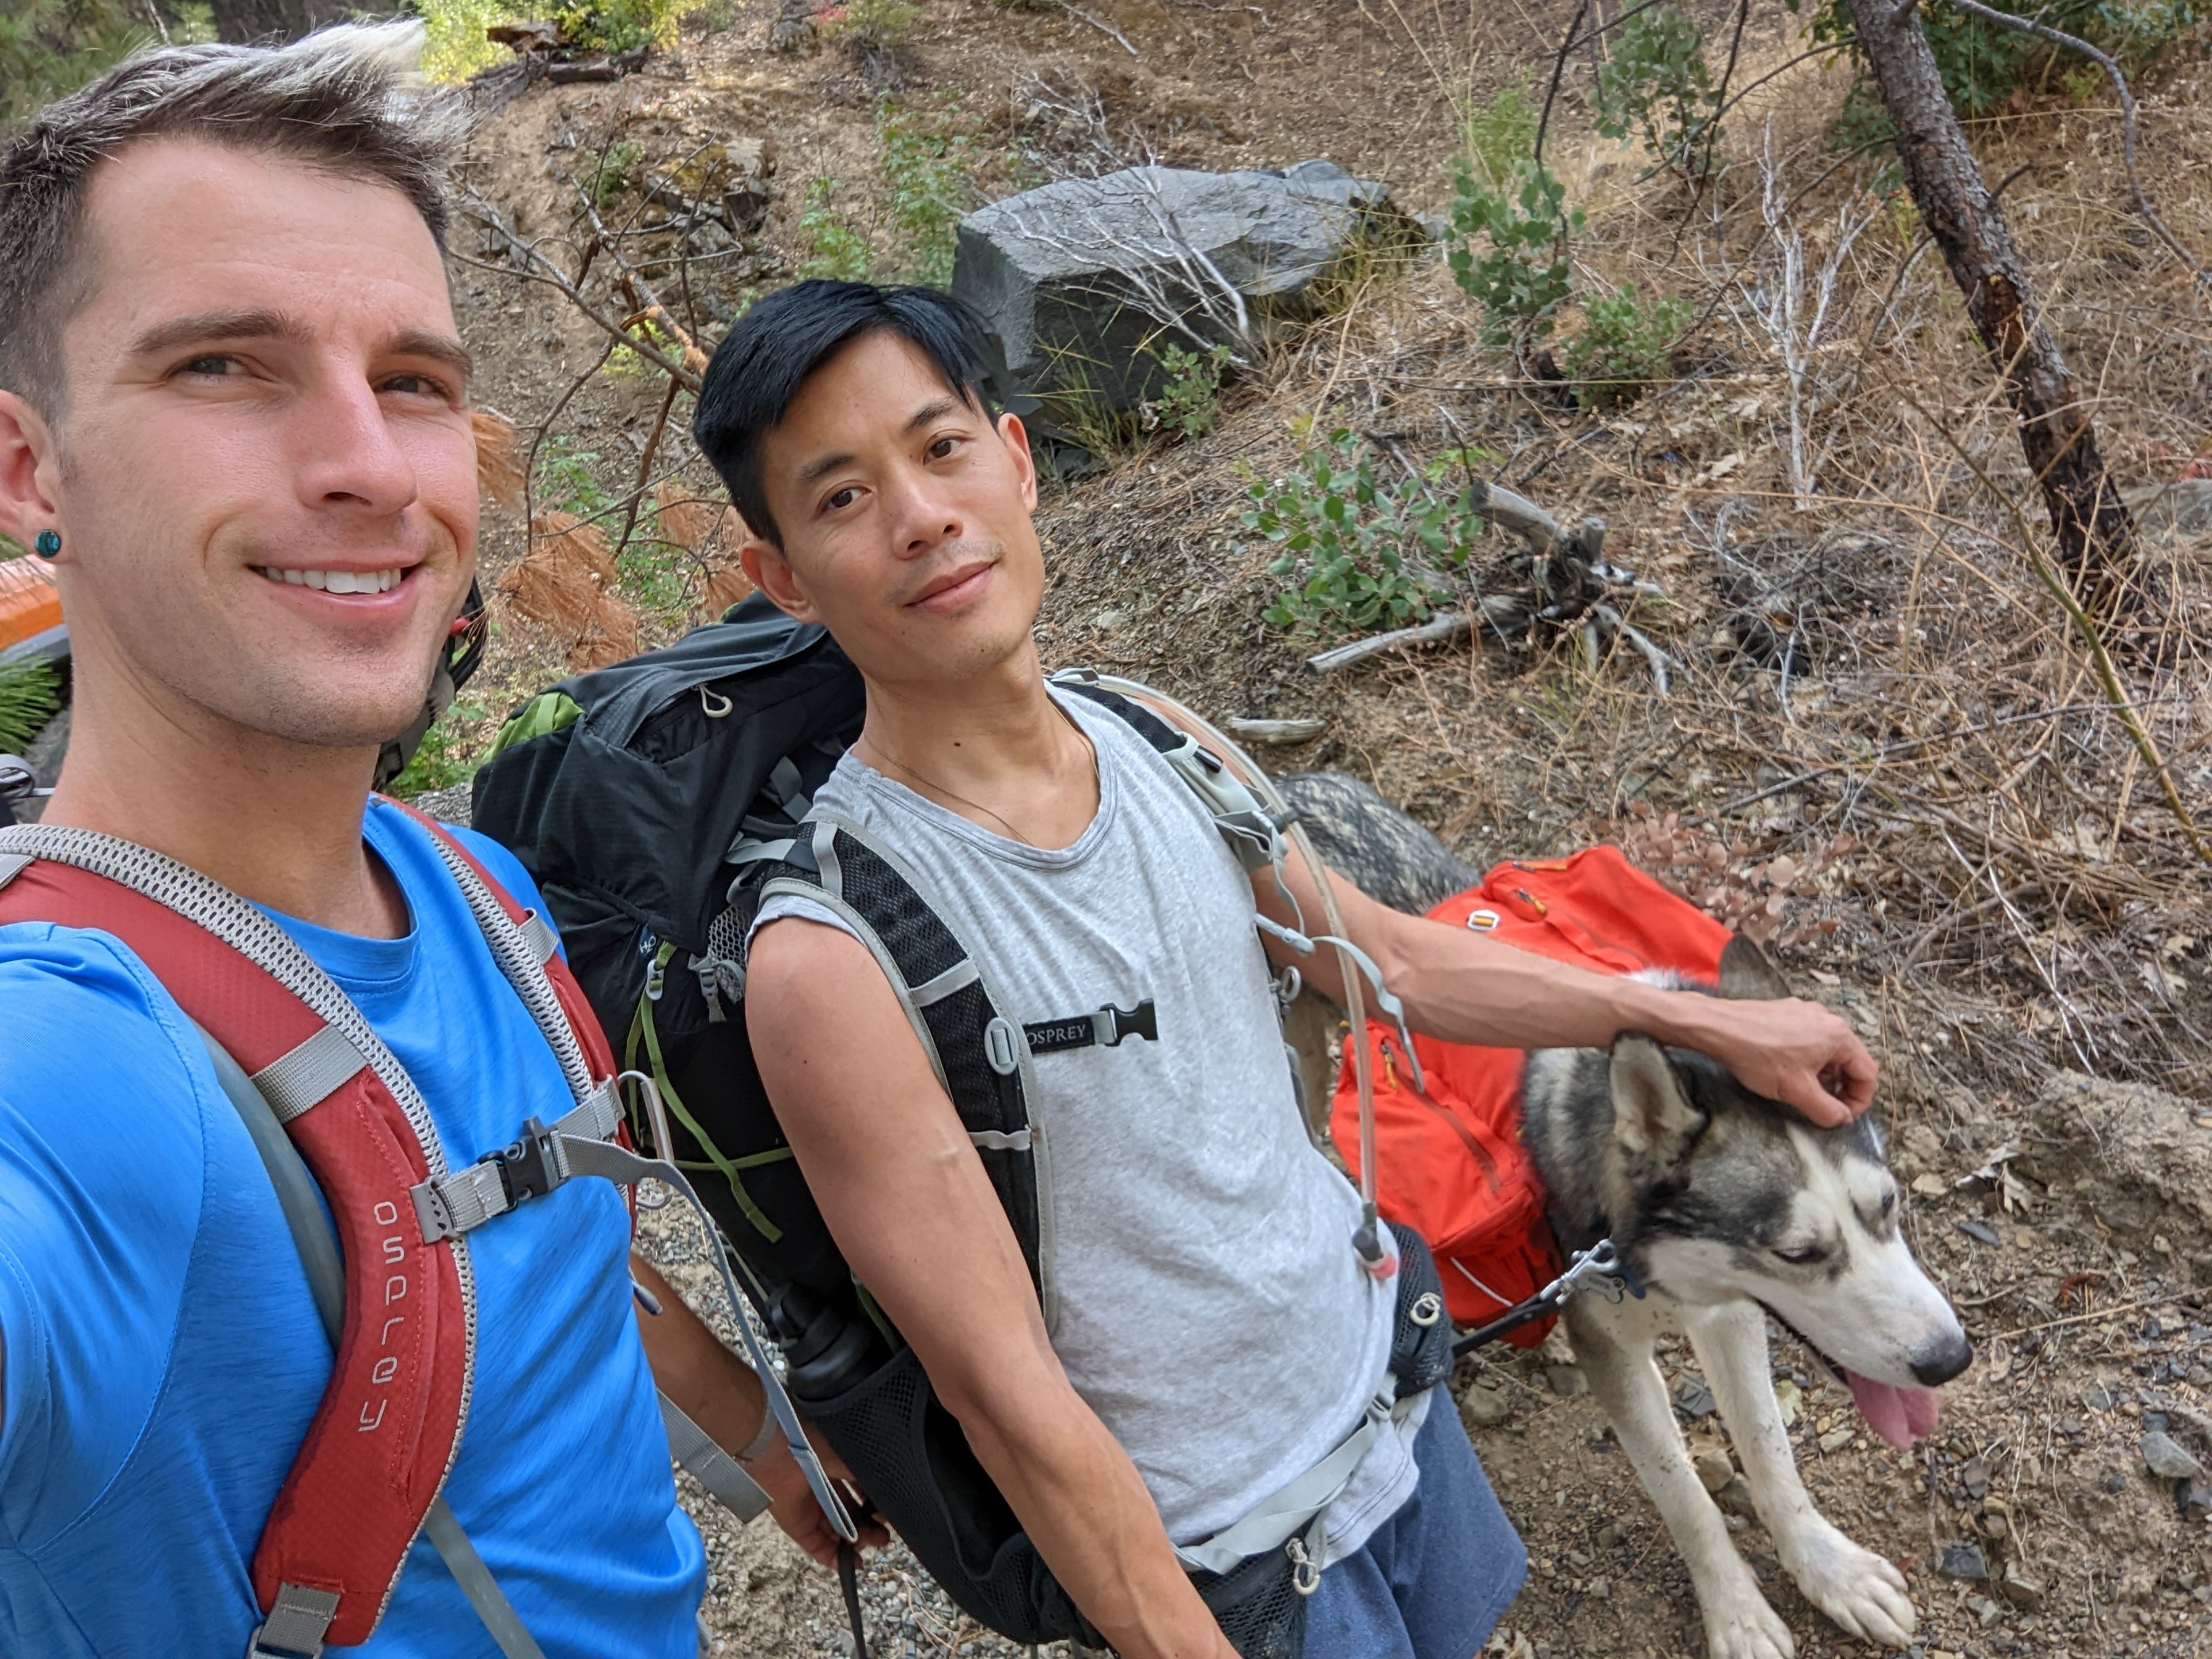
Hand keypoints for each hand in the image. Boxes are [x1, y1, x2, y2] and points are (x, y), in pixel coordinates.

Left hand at [748, 1427, 889, 1565]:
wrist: (782, 1451)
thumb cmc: (817, 1446)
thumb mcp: (852, 1459)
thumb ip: (869, 1478)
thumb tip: (890, 1495)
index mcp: (836, 1468)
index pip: (861, 1492)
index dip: (876, 1505)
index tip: (890, 1513)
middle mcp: (823, 1490)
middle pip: (851, 1515)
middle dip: (870, 1526)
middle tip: (885, 1534)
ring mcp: (810, 1511)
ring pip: (838, 1532)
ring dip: (858, 1542)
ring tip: (875, 1544)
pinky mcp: (798, 1527)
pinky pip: (818, 1547)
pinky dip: (835, 1558)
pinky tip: (852, 1564)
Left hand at [1676, 994, 1877, 1126]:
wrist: (1718, 1027)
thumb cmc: (1758, 1055)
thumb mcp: (1798, 1092)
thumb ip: (1827, 1110)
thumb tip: (1842, 1118)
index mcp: (1839, 1035)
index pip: (1867, 1073)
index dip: (1860, 1100)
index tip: (1844, 1115)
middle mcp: (1826, 1018)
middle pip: (1849, 1060)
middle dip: (1840, 1087)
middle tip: (1825, 1106)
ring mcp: (1805, 1012)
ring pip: (1827, 1050)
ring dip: (1823, 1074)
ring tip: (1803, 1089)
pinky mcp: (1786, 1012)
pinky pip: (1807, 1039)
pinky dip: (1806, 1059)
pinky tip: (1786, 1070)